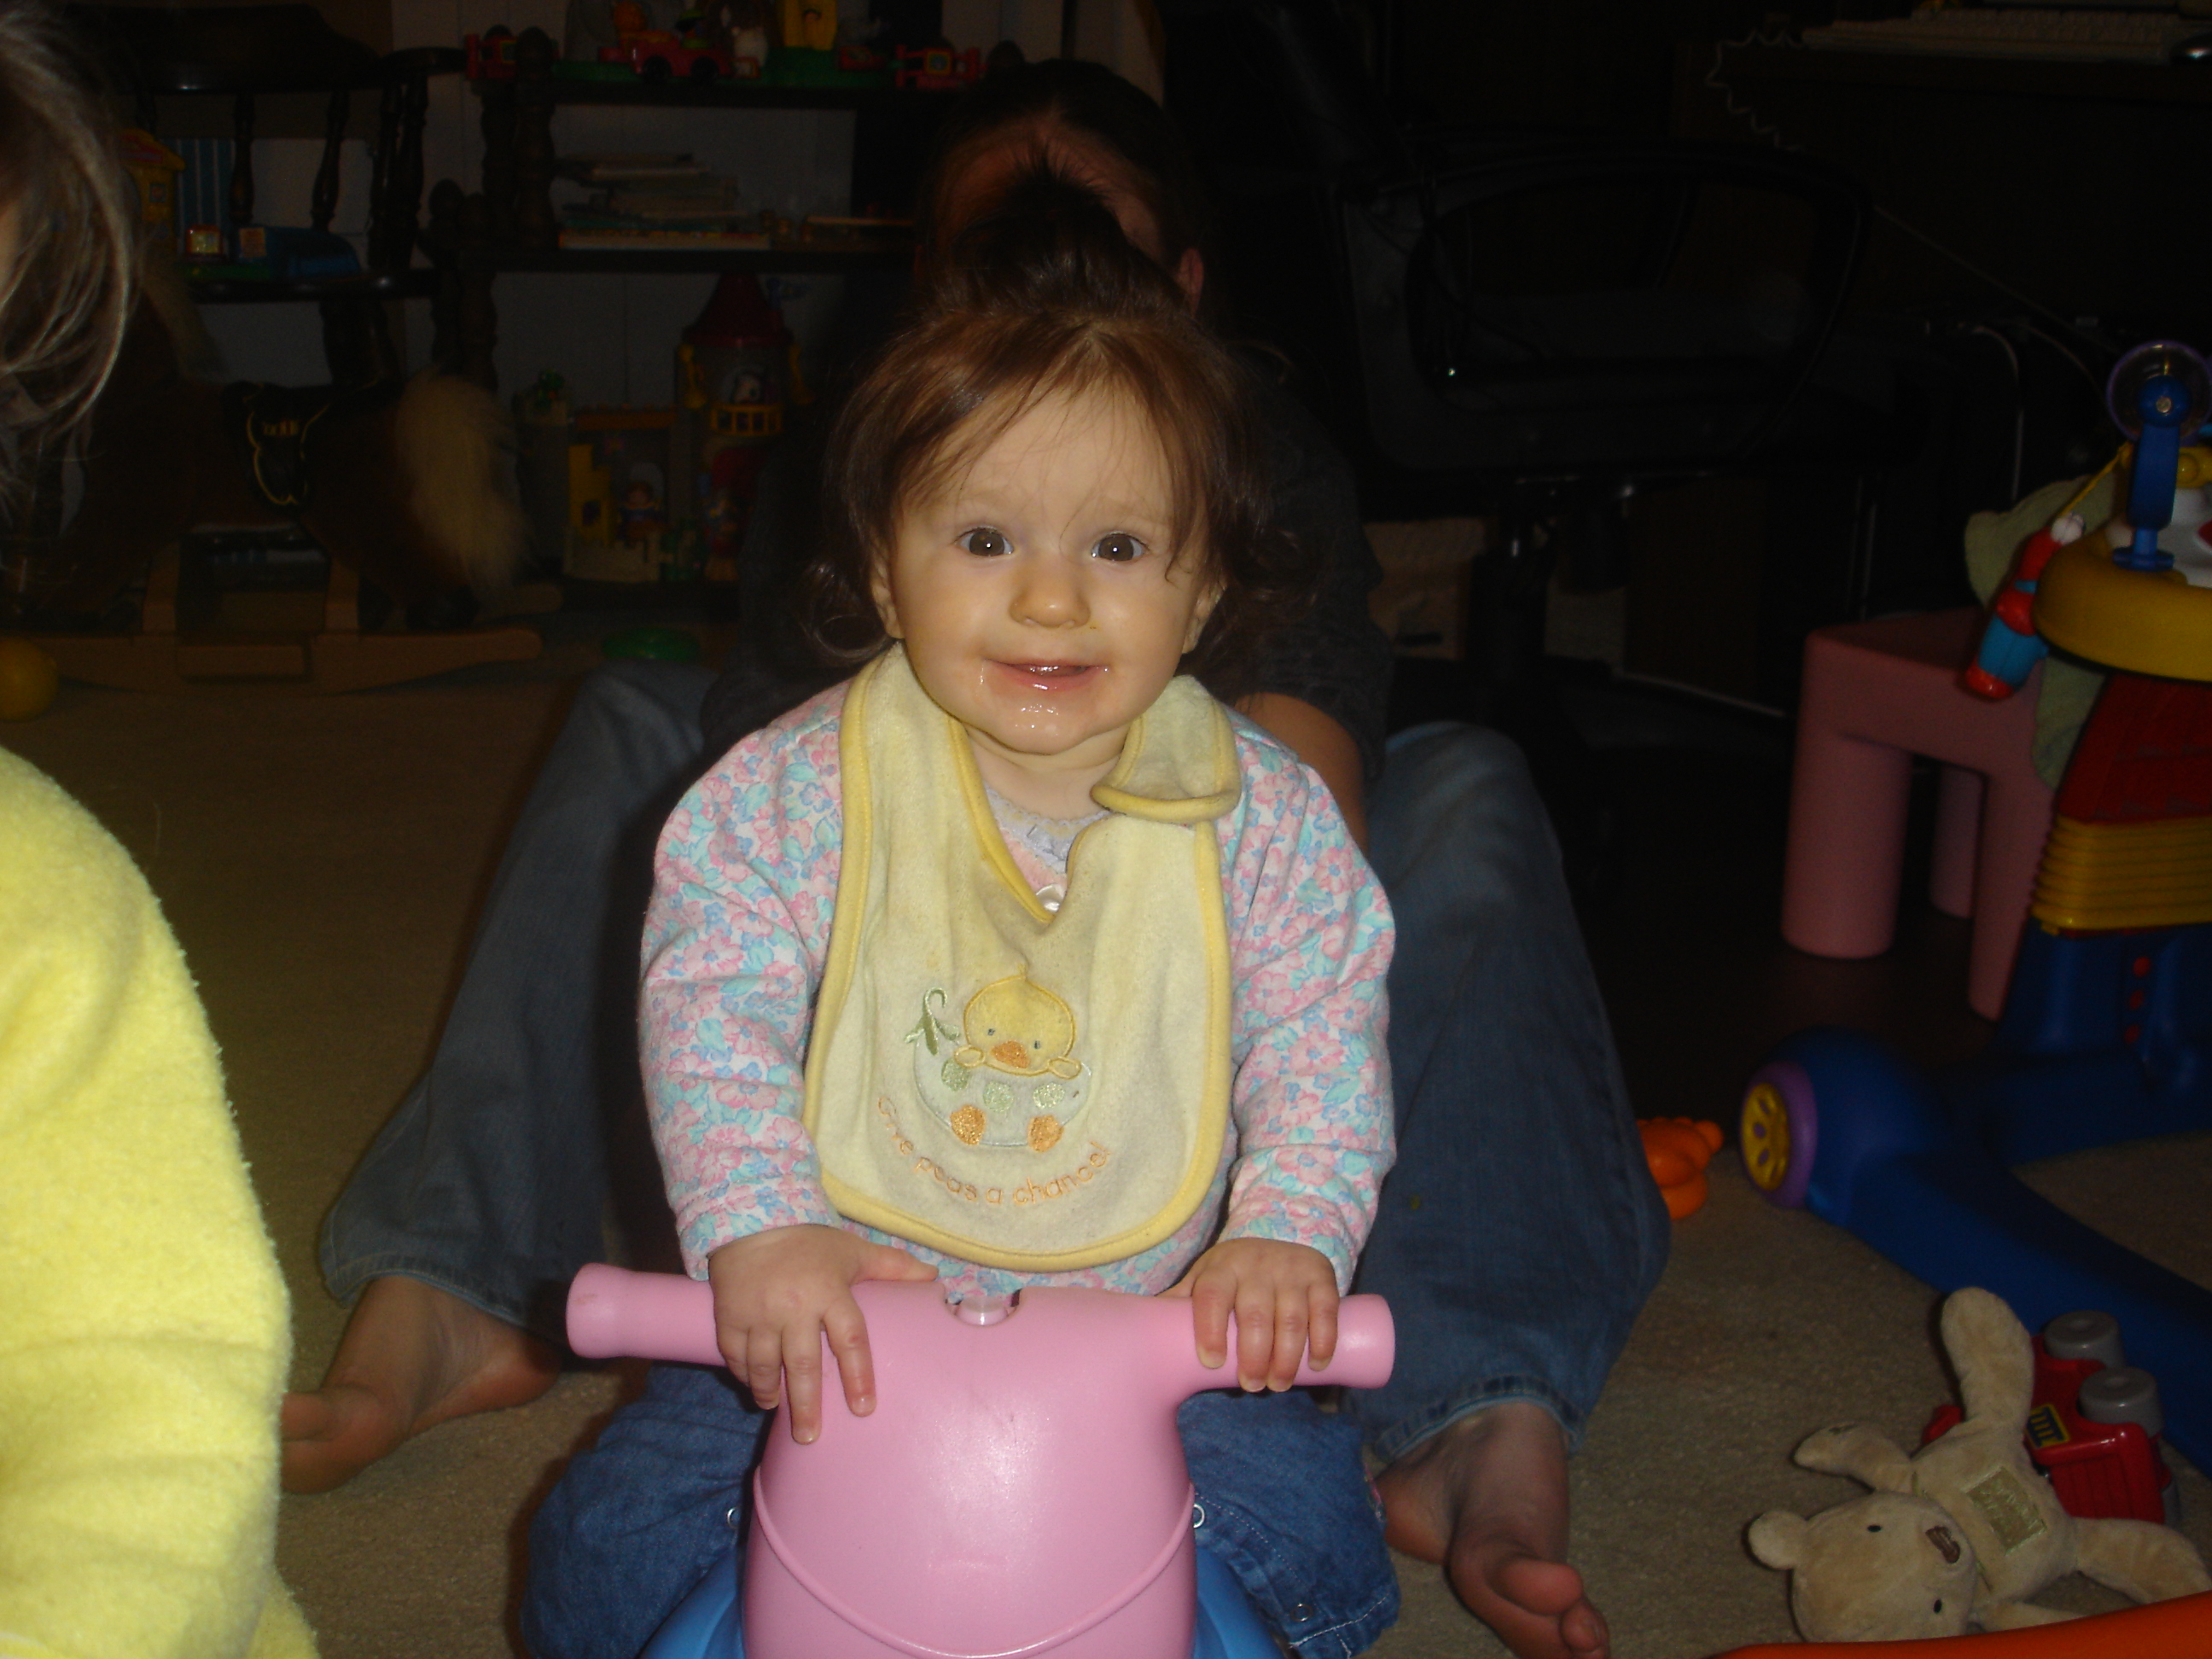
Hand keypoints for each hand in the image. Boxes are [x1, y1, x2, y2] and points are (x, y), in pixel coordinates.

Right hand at [705, 1224, 936, 1442]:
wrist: (751, 1217)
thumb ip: (893, 1267)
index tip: (863, 1408)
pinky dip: (743, 1373)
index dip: (859, 1375)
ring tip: (777, 1411)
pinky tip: (753, 1385)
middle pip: (803, 1365)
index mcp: (830, 1291)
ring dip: (770, 1392)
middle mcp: (794, 1307)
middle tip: (810, 1437)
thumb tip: (934, 1278)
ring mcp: (758, 1313)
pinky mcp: (729, 1315)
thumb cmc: (809, 1242)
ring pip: (764, 1365)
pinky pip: (735, 1354)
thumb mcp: (853, 1250)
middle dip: (806, 1405)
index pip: (850, 1340)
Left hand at [1164, 1238, 1337, 1391]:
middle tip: (1252, 1386)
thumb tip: (1135, 1334)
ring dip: (1287, 1356)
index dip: (1210, 1329)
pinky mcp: (1319, 1274)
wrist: (1276, 1242)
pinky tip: (1317, 1365)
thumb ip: (1178, 1306)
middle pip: (1254, 1314)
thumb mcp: (1203, 1281)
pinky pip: (1325, 1309)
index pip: (1211, 1296)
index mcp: (1220, 1268)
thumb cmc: (1231, 1276)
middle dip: (1253, 1355)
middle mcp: (1255, 1264)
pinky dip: (1322, 1340)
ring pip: (1290, 1316)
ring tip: (1278, 1384)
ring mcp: (1289, 1268)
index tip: (1210, 1363)